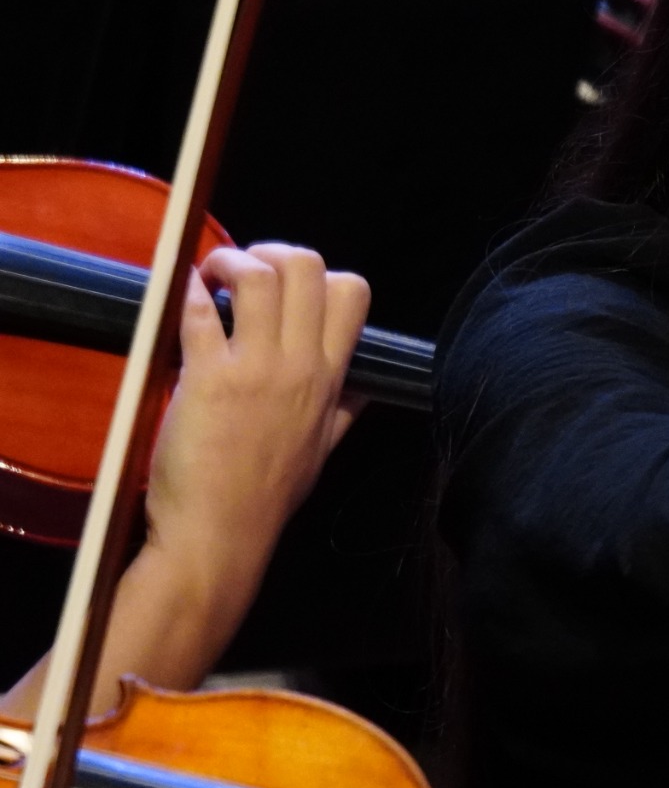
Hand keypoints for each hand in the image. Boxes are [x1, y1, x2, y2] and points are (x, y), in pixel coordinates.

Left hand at [143, 244, 370, 578]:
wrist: (221, 534)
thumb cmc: (268, 495)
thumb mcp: (325, 449)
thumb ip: (346, 410)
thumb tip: (366, 388)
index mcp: (331, 378)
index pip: (353, 292)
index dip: (322, 275)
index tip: (288, 290)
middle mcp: (301, 365)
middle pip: (309, 268)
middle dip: (274, 252)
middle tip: (246, 271)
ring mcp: (256, 369)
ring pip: (262, 277)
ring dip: (231, 262)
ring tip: (212, 276)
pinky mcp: (207, 378)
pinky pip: (202, 313)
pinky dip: (189, 292)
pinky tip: (183, 293)